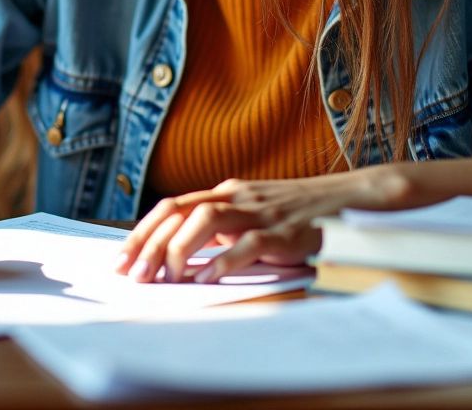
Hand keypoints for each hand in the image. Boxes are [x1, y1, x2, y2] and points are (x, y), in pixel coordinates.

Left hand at [116, 165, 416, 283]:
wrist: (350, 199)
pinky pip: (248, 243)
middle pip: (180, 210)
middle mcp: (237, 195)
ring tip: (166, 277)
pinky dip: (224, 262)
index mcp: (226, 191)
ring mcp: (260, 210)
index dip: (143, 231)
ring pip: (207, 220)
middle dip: (150, 243)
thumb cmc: (298, 212)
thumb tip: (180, 253)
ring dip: (180, 249)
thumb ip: (222, 226)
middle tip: (132, 274)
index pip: (172, 206)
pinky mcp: (284, 229)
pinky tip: (208, 280)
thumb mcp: (254, 212)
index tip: (121, 258)